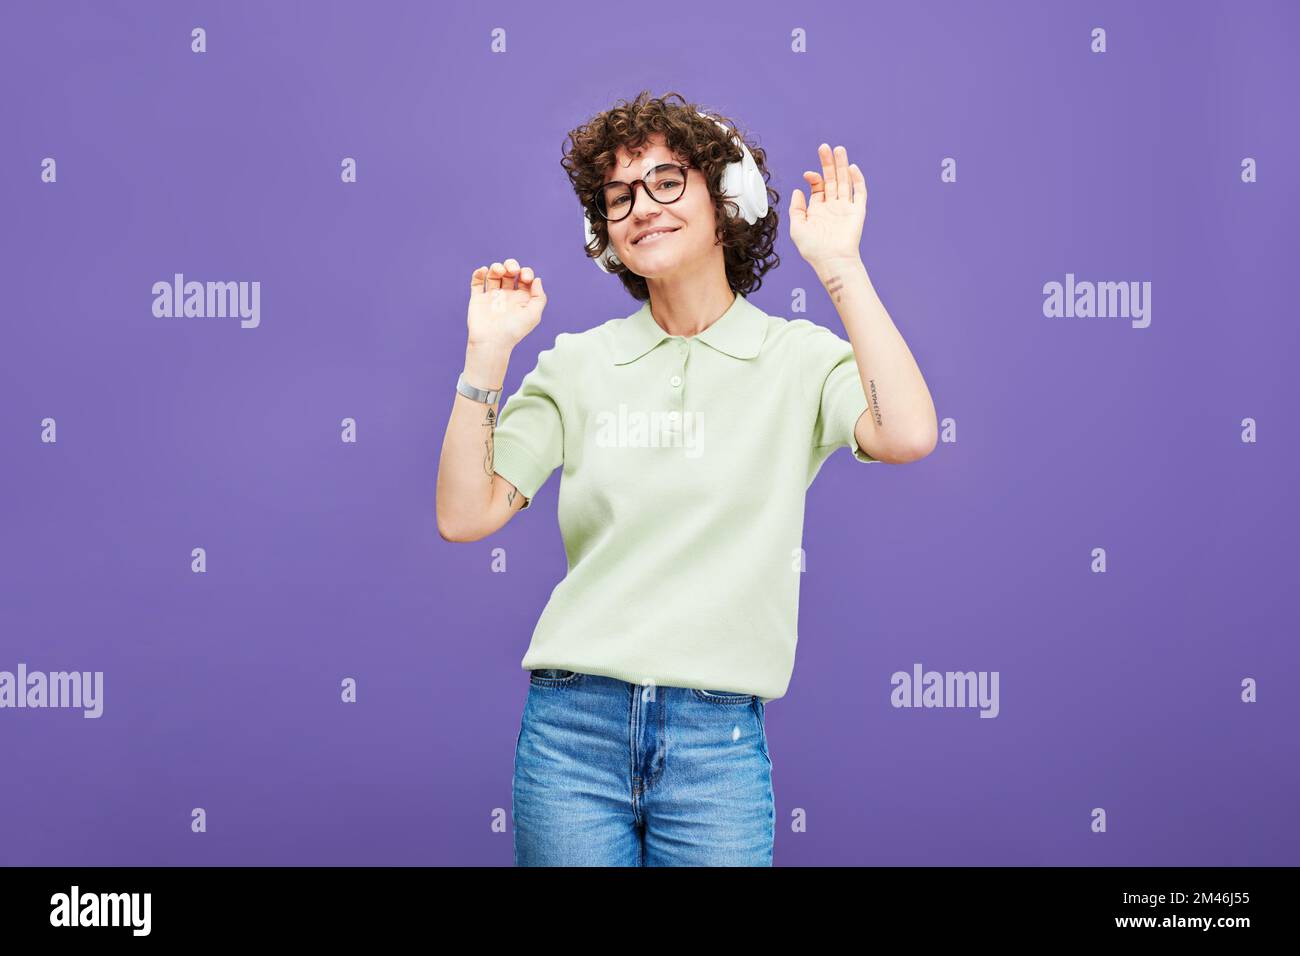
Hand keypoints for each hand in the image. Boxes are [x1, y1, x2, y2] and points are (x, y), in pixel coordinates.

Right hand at [467, 259, 545, 352]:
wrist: (492, 341)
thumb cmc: (514, 331)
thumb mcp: (534, 315)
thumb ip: (539, 297)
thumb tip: (537, 280)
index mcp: (521, 298)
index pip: (525, 278)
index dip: (526, 272)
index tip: (525, 278)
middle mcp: (507, 296)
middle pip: (509, 272)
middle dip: (511, 265)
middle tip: (512, 270)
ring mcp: (492, 296)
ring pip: (493, 274)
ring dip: (496, 267)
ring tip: (499, 271)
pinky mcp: (478, 299)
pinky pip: (477, 282)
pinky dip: (479, 273)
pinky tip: (484, 270)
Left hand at [788, 144, 866, 268]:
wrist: (832, 260)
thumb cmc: (813, 249)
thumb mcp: (797, 227)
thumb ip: (796, 209)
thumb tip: (798, 190)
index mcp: (818, 209)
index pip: (818, 186)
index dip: (814, 177)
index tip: (809, 175)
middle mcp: (832, 206)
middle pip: (832, 179)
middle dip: (828, 163)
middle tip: (824, 147)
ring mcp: (846, 208)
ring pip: (845, 181)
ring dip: (842, 165)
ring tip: (839, 149)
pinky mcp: (858, 211)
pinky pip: (860, 193)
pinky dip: (857, 180)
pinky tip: (852, 168)